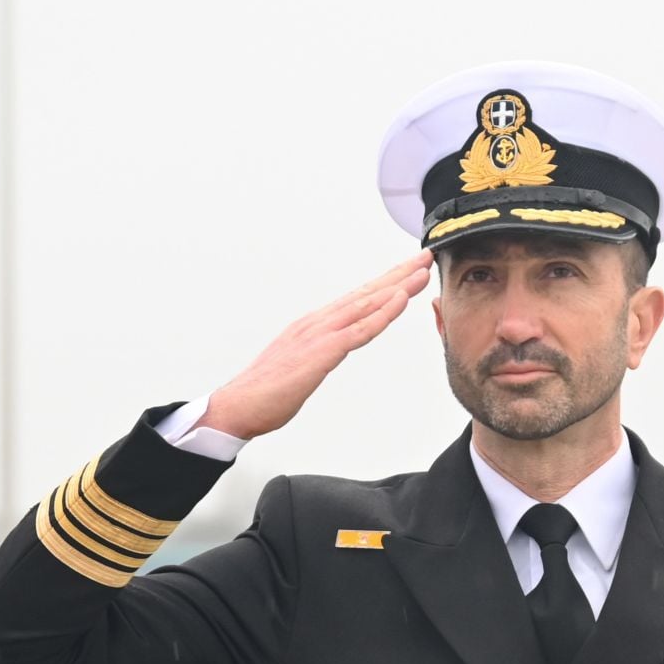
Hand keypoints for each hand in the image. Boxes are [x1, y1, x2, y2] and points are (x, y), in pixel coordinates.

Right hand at [200, 251, 432, 438]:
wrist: (239, 405)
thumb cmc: (267, 391)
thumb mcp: (300, 365)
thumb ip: (318, 353)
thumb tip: (331, 352)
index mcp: (314, 325)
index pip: (357, 299)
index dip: (385, 284)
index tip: (408, 272)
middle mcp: (318, 322)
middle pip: (366, 293)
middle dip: (398, 274)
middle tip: (425, 257)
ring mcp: (320, 334)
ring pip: (367, 304)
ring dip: (397, 286)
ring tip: (421, 271)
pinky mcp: (322, 352)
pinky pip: (359, 330)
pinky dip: (382, 313)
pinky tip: (400, 300)